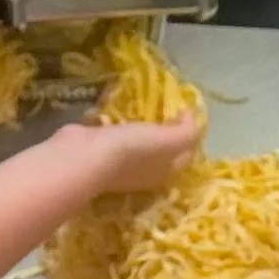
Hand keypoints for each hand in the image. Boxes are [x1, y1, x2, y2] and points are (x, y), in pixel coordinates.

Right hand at [60, 111, 202, 193]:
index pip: (186, 154)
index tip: (184, 109)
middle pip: (163, 150)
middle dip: (166, 131)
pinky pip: (116, 136)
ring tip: (143, 106)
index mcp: (165, 172)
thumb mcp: (168, 141)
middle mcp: (146, 172)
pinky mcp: (101, 151)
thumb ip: (186, 132)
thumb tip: (192, 117)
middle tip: (164, 106)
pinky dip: (119, 125)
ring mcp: (121, 164)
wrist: (86, 155)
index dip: (189, 133)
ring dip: (142, 128)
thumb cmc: (132, 150)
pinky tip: (117, 111)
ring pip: (139, 144)